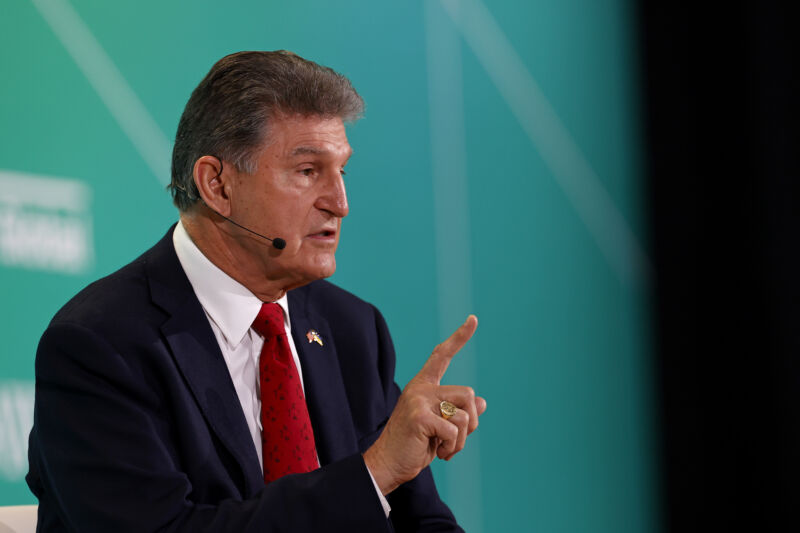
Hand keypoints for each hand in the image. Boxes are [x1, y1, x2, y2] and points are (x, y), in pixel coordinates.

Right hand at [363, 315, 487, 494]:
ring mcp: (418, 400)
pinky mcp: (419, 417)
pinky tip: (439, 454)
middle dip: (471, 422)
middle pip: (467, 394)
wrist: (388, 465)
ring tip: (444, 448)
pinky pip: (454, 430)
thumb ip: (458, 412)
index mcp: (424, 386)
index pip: (443, 355)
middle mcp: (420, 388)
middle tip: (455, 440)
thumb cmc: (414, 446)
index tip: (474, 319)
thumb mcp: (440, 427)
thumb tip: (482, 402)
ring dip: (462, 440)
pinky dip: (453, 447)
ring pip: (464, 414)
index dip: (459, 337)